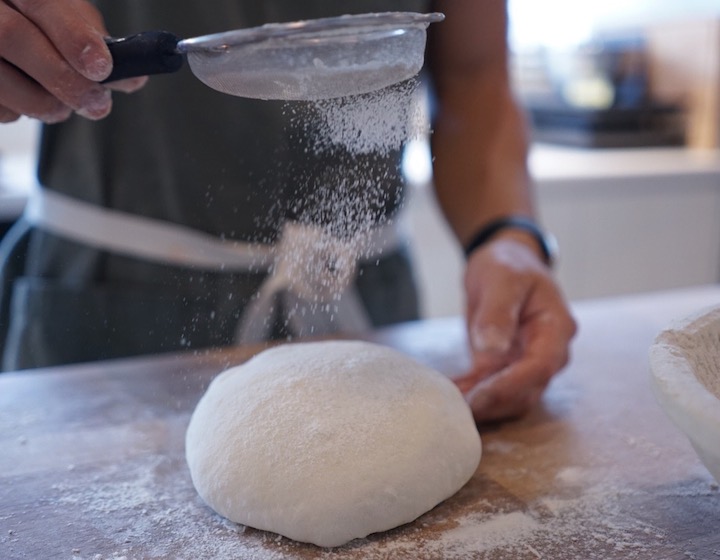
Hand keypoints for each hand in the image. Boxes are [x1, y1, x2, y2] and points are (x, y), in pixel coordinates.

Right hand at [0, 0, 145, 123]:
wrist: (2, 24)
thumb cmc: (33, 21)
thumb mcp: (64, 16)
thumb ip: (94, 40)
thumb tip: (131, 77)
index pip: (41, 1)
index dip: (73, 35)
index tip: (100, 67)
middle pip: (11, 36)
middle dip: (63, 78)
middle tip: (95, 102)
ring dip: (42, 103)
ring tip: (62, 106)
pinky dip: (17, 111)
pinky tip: (26, 100)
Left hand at [453, 234, 576, 421]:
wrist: (505, 263)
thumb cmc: (509, 266)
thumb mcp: (503, 279)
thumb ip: (498, 312)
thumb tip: (491, 348)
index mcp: (556, 329)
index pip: (539, 367)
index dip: (510, 386)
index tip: (479, 396)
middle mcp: (548, 353)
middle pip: (526, 390)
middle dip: (493, 403)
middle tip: (458, 409)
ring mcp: (527, 363)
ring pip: (510, 398)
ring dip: (481, 405)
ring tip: (449, 406)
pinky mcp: (505, 367)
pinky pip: (490, 388)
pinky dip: (471, 394)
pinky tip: (449, 396)